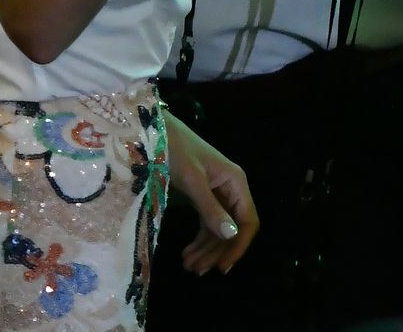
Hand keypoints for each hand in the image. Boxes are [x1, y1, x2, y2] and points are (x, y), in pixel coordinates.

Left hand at [163, 110, 258, 273]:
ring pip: (217, 229)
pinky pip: (206, 222)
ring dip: (206, 249)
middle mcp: (230, 190)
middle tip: (198, 270)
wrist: (154, 131)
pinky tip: (188, 253)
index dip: (238, 245)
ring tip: (189, 266)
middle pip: (231, 228)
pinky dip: (198, 239)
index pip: (248, 221)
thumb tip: (231, 236)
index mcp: (236, 183)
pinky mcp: (201, 196)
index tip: (223, 265)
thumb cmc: (174, 149)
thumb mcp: (192, 180)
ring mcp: (216, 193)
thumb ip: (210, 208)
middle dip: (216, 251)